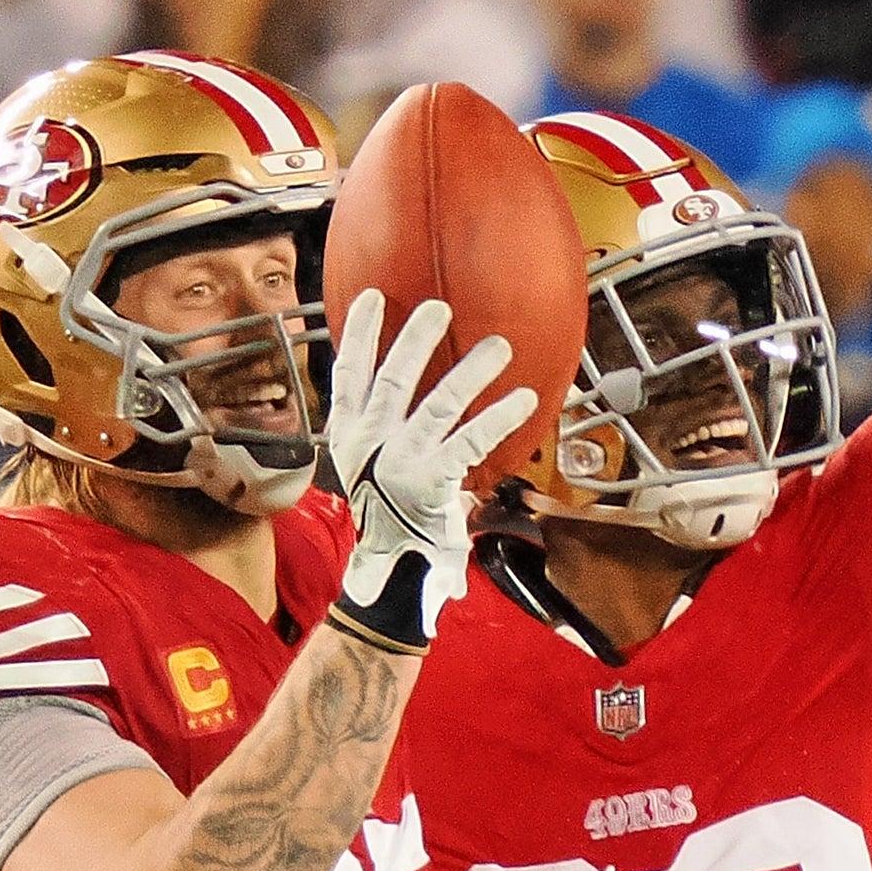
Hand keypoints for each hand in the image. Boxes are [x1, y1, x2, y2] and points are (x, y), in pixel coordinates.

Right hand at [324, 290, 536, 646]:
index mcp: (348, 437)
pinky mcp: (433, 483)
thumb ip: (381, 425)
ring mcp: (400, 463)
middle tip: (439, 308)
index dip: (362, 333)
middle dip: (416, 338)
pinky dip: (499, 416)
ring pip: (439, 404)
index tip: (373, 297)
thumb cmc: (388, 516)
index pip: (349, 374)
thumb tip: (404, 379)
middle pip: (393, 379)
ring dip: (471, 371)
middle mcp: (369, 445)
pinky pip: (470, 440)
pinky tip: (523, 397)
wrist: (391, 573)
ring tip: (499, 345)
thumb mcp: (368, 468)